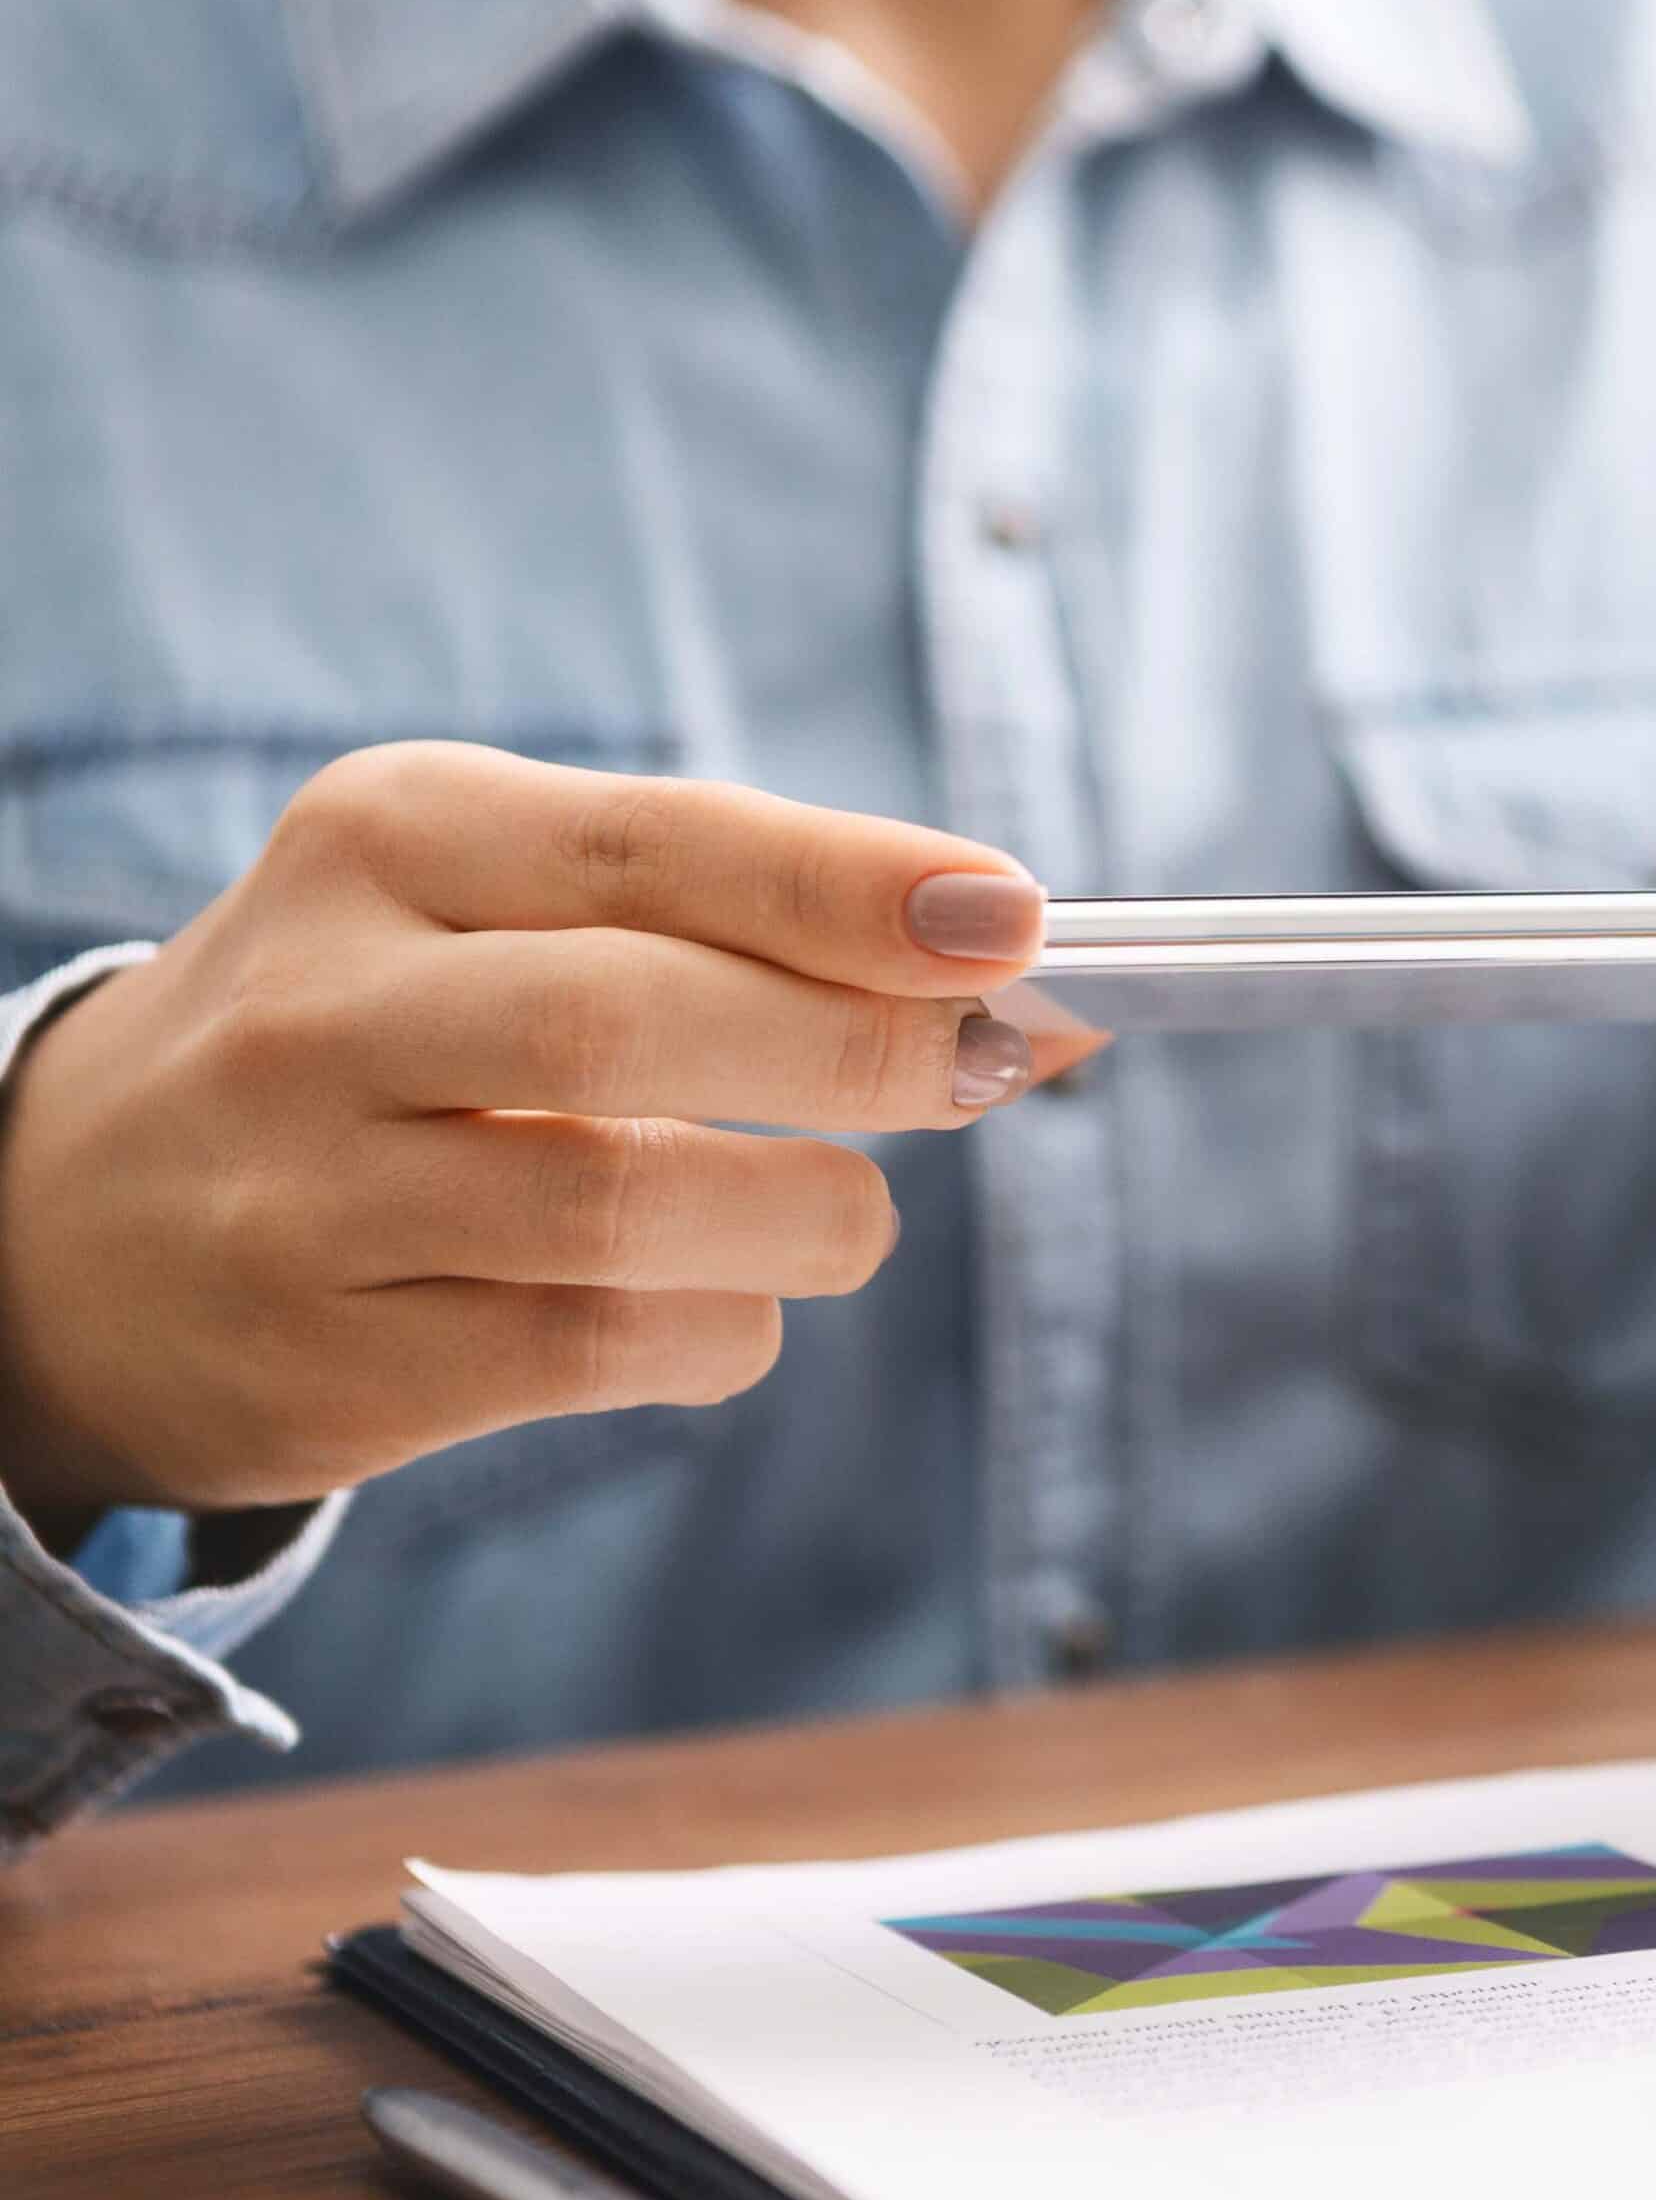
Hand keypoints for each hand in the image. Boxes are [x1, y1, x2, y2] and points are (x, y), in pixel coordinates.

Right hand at [0, 743, 1075, 1534]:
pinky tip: (723, 1300)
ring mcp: (312, 1191)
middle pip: (644, 1017)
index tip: (1012, 919)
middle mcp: (326, 1003)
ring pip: (635, 1202)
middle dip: (863, 1048)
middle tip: (979, 1070)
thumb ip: (734, 922)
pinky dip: (726, 1327)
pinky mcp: (333, 1362)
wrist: (71, 1231)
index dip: (851, 886)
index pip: (656, 843)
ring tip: (843, 1210)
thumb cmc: (380, 1041)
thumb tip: (1017, 967)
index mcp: (388, 838)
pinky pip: (603, 1346)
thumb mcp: (496, 910)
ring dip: (816, 1213)